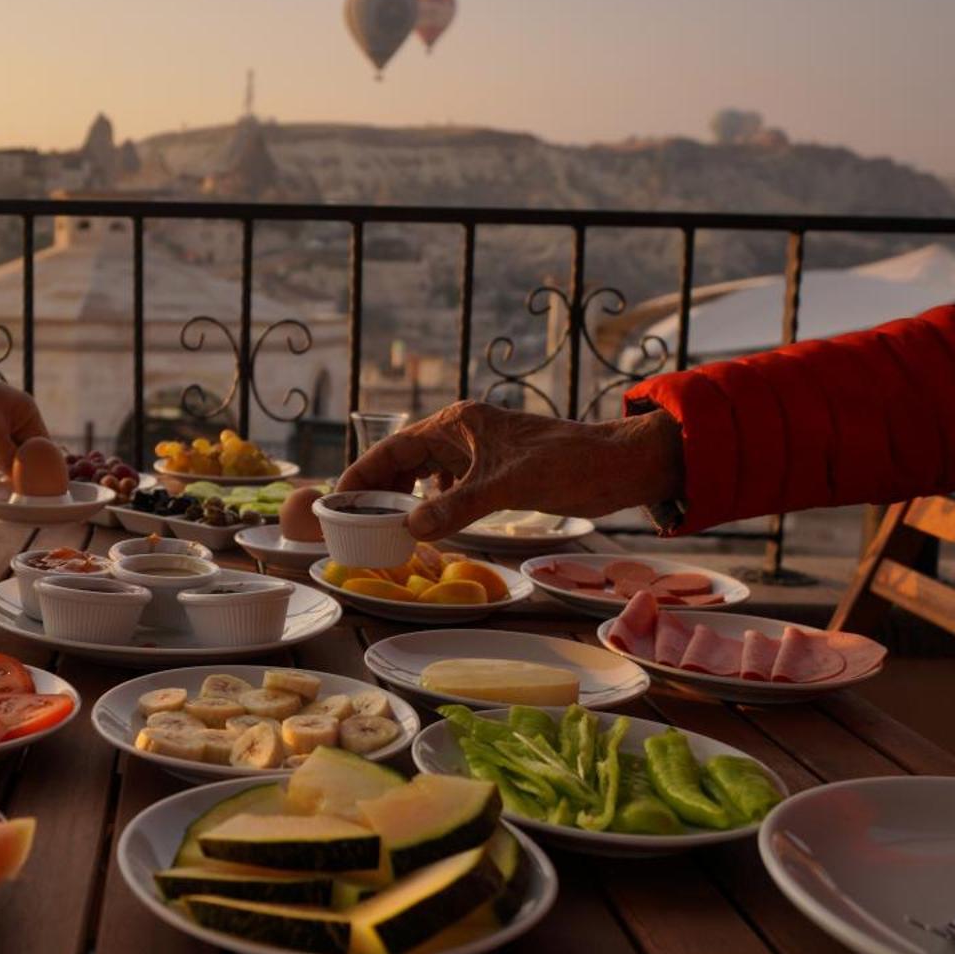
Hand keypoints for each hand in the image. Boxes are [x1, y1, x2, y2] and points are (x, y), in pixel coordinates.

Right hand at [335, 401, 683, 541]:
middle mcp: (462, 435)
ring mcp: (478, 454)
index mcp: (457, 424)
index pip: (394, 447)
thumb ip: (457, 507)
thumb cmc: (568, 464)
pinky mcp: (496, 472)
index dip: (362, 472)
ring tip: (378, 526)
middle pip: (403, 459)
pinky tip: (426, 524)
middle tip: (348, 520)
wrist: (618, 466)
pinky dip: (432, 504)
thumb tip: (410, 529)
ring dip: (403, 497)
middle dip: (376, 487)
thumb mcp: (507, 485)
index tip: (336, 499)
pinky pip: (449, 486)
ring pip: (425, 473)